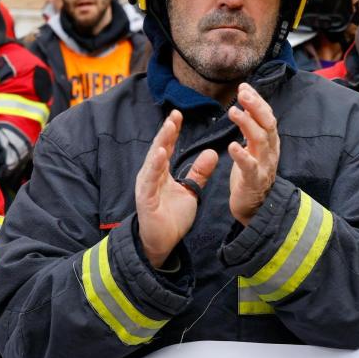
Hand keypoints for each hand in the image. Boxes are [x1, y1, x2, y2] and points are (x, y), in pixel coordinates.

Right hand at [134, 111, 216, 268]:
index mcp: (160, 173)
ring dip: (161, 143)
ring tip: (169, 127)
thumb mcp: (190, 191)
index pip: (167, 147)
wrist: (161, 243)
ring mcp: (147, 187)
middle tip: (175, 114)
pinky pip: (151, 180)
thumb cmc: (171, 217)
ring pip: (153, 161)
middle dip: (167, 131)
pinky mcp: (146, 199)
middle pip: (159, 149)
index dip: (172, 131)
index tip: (179, 114)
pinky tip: (161, 153)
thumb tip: (212, 152)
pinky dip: (155, 166)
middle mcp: (151, 176)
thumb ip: (199, 173)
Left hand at [227, 84, 279, 225]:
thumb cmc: (252, 174)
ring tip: (233, 111)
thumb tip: (246, 103)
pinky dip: (242, 155)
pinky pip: (249, 166)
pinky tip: (232, 145)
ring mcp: (264, 165)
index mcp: (270, 142)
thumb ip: (252, 128)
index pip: (267, 116)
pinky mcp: (253, 180)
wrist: (255, 207)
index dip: (257, 100)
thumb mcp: (254, 148)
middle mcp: (270, 151)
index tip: (244, 86)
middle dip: (256, 106)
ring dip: (247, 124)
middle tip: (242, 93)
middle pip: (267, 124)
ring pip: (260, 140)